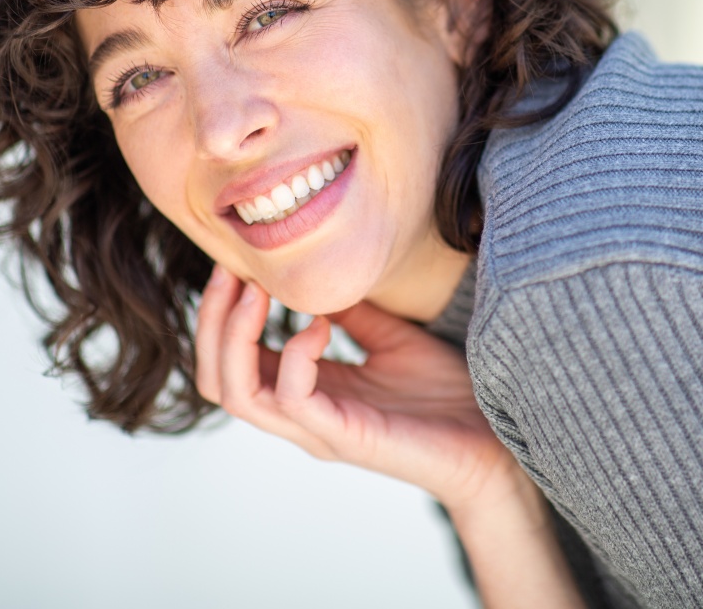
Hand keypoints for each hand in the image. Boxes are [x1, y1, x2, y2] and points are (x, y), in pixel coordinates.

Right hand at [194, 265, 516, 511]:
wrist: (489, 439)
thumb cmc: (442, 392)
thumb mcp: (390, 337)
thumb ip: (354, 311)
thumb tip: (325, 272)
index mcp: (305, 390)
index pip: (231, 360)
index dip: (221, 313)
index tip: (236, 263)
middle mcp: (300, 414)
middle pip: (216, 380)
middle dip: (212, 321)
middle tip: (229, 272)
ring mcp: (318, 430)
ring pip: (238, 394)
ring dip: (236, 336)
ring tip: (256, 290)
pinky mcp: (344, 437)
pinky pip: (293, 399)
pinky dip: (295, 354)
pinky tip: (320, 324)